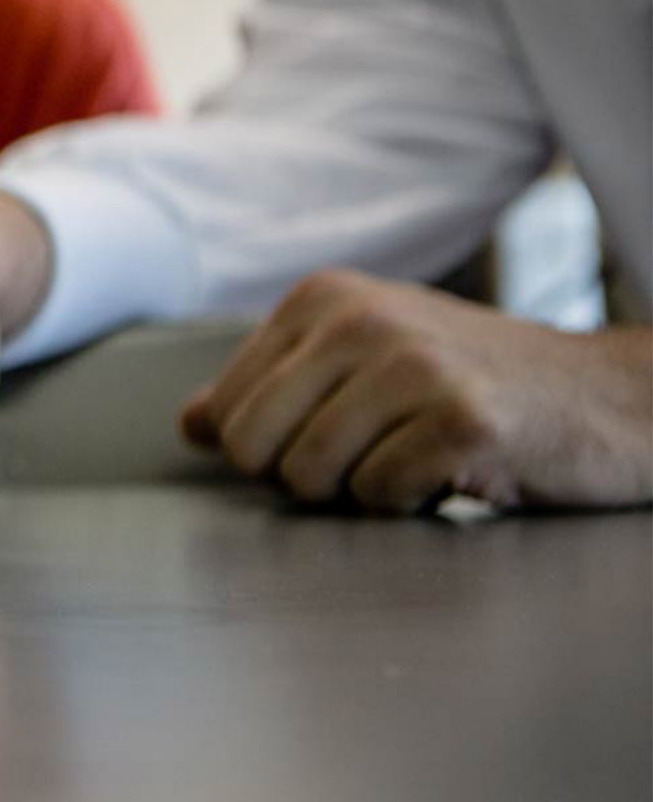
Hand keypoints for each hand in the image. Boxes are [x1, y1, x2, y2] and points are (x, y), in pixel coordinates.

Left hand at [181, 270, 652, 511]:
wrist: (610, 397)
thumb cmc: (476, 383)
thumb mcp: (366, 361)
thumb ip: (275, 386)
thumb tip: (191, 423)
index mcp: (321, 299)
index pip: (224, 413)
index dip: (267, 448)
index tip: (330, 432)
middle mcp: (358, 320)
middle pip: (251, 448)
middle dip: (300, 476)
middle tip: (369, 456)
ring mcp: (412, 366)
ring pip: (308, 478)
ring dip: (359, 491)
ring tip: (414, 455)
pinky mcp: (461, 420)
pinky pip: (378, 497)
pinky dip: (410, 502)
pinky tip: (452, 469)